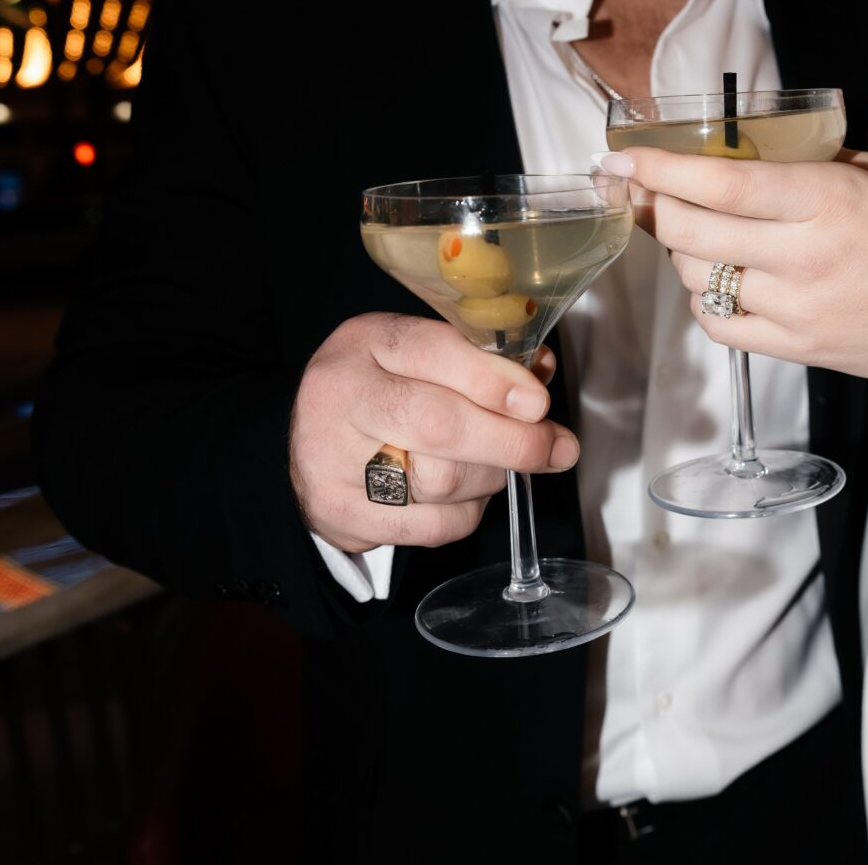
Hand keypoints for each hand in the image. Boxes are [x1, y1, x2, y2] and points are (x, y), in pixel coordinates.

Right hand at [290, 313, 577, 553]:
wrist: (311, 446)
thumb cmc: (385, 392)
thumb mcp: (424, 357)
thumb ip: (484, 361)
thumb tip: (542, 373)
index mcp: (367, 342)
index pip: (434, 352)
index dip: (494, 380)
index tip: (538, 403)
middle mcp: (341, 395)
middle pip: (440, 425)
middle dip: (511, 441)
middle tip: (556, 449)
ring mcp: (332, 459)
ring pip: (444, 480)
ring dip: (491, 476)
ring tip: (494, 463)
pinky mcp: (342, 515)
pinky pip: (435, 525)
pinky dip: (467, 512)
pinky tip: (462, 494)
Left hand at [603, 147, 867, 383]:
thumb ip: (826, 157)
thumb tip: (760, 147)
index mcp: (830, 200)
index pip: (723, 184)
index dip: (664, 170)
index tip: (627, 157)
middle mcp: (805, 255)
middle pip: (694, 232)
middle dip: (656, 207)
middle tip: (644, 191)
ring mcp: (797, 309)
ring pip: (699, 278)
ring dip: (682, 252)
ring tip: (694, 233)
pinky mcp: (796, 348)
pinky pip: (720, 325)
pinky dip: (705, 300)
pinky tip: (720, 280)